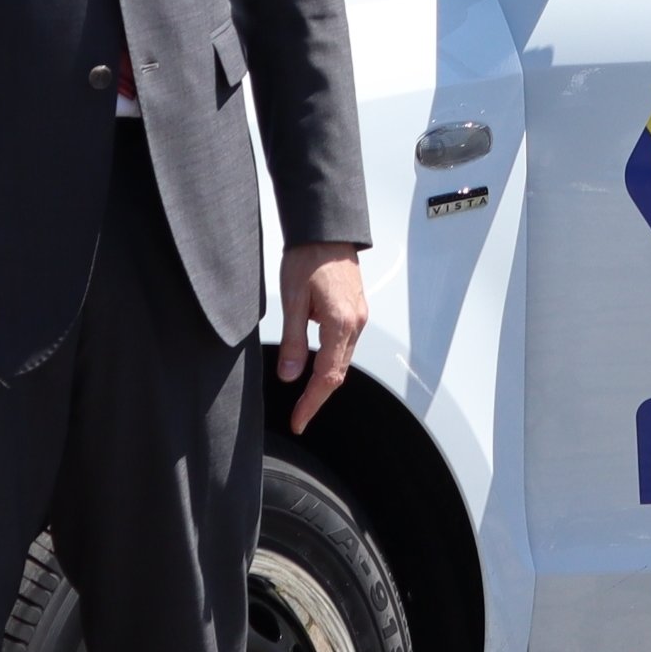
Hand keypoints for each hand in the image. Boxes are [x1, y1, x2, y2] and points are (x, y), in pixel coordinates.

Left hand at [275, 242, 366, 433]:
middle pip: (339, 373)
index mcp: (340, 323)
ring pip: (343, 360)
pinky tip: (317, 366)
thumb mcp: (292, 300)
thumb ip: (293, 341)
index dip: (312, 403)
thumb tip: (290, 376)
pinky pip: (346, 345)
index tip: (299, 421)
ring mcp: (359, 317)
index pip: (326, 376)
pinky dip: (331, 361)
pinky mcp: (357, 310)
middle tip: (299, 416)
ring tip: (305, 398)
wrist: (326, 230)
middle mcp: (356, 324)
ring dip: (325, 380)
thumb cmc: (307, 258)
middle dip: (318, 398)